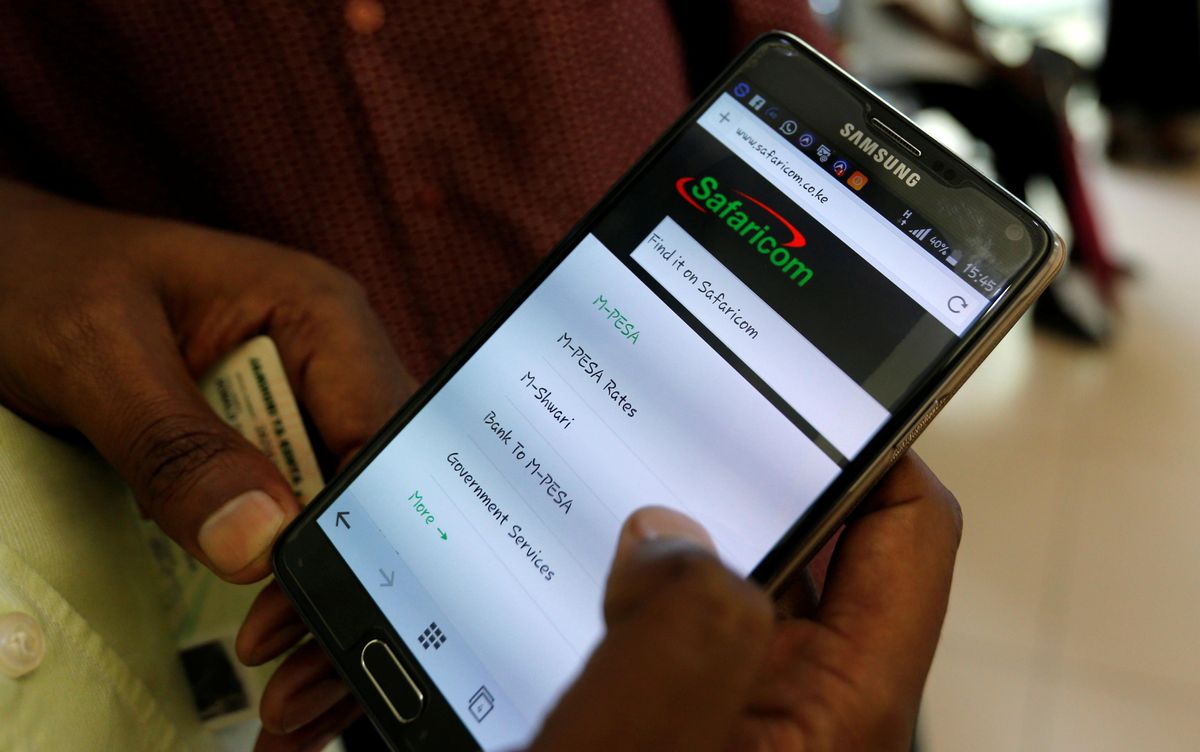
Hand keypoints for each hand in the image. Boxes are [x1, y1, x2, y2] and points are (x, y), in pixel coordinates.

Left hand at [0, 180, 412, 742]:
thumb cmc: (41, 277)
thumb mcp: (96, 355)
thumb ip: (175, 445)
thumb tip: (258, 548)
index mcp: (321, 317)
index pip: (383, 438)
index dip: (361, 535)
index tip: (294, 619)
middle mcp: (332, 366)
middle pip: (379, 496)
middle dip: (351, 597)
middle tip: (298, 696)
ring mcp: (301, 410)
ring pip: (349, 524)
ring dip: (327, 613)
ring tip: (293, 708)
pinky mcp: (265, 450)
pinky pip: (298, 526)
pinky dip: (293, 596)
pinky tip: (278, 654)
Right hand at [530, 451, 960, 751]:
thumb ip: (673, 641)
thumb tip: (665, 532)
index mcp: (844, 706)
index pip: (907, 526)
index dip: (871, 435)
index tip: (798, 377)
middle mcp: (811, 697)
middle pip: (819, 538)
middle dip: (754, 470)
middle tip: (680, 412)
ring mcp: (752, 702)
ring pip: (740, 575)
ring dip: (688, 524)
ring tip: (620, 470)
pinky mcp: (697, 713)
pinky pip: (685, 616)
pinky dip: (645, 578)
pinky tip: (583, 562)